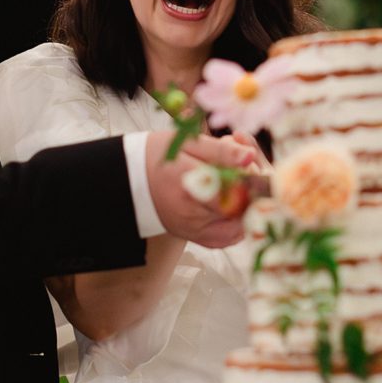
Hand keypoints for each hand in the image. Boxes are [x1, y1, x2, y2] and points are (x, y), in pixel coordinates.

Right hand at [145, 132, 254, 247]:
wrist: (130, 181)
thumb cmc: (159, 157)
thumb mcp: (187, 143)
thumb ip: (220, 151)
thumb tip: (250, 157)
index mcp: (189, 185)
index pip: (236, 190)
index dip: (250, 175)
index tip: (246, 161)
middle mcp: (192, 214)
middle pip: (242, 209)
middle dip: (251, 188)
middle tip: (241, 169)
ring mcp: (195, 231)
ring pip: (240, 225)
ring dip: (246, 205)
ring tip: (234, 184)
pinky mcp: (197, 239)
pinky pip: (228, 237)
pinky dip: (236, 221)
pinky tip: (230, 203)